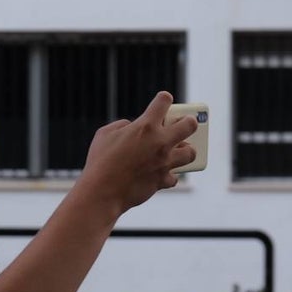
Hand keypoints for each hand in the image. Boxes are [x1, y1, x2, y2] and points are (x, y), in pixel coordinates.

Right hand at [79, 91, 196, 212]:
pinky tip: (160, 174)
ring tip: (177, 151)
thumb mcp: (105, 134)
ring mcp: (164, 162)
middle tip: (183, 125)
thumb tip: (133, 127)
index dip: (164, 99)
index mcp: (145, 126)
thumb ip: (123, 125)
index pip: (164, 101)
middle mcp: (160, 141)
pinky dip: (167, 176)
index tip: (162, 102)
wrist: (102, 192)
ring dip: (185, 150)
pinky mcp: (163, 180)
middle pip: (190, 125)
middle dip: (189, 122)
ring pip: (191, 153)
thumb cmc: (100, 161)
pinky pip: (174, 177)